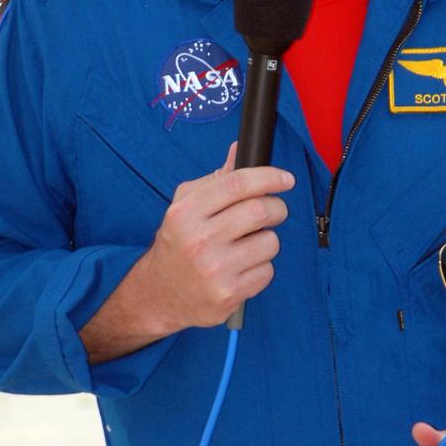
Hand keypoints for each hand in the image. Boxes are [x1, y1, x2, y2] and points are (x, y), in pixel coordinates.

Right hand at [78, 142, 294, 360]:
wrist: (159, 293)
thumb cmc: (178, 243)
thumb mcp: (185, 206)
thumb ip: (215, 180)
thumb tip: (238, 150)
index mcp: (186, 213)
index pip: (236, 184)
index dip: (268, 177)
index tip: (286, 179)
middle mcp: (199, 240)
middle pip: (260, 210)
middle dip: (277, 207)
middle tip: (274, 211)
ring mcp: (215, 270)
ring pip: (270, 242)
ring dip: (267, 240)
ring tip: (249, 244)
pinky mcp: (229, 295)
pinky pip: (267, 271)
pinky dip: (262, 267)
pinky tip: (243, 268)